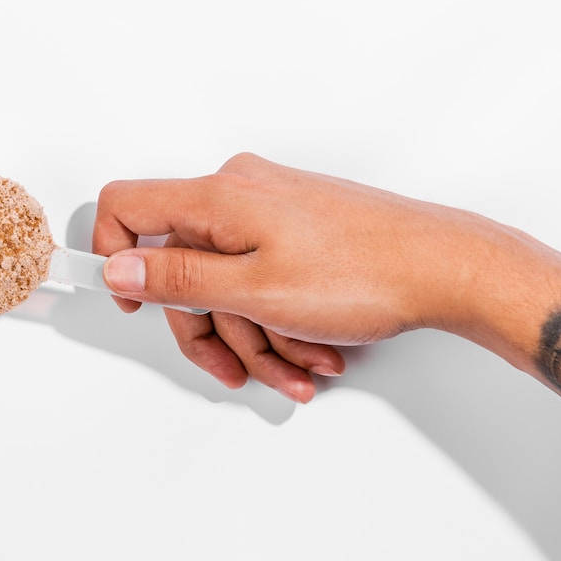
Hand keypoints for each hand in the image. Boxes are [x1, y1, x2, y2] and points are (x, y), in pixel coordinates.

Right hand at [92, 153, 536, 401]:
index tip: (132, 304)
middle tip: (238, 370)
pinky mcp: (300, 225)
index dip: (114, 256)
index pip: (127, 205)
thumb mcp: (254, 290)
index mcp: (219, 196)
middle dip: (211, 329)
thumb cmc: (365, 273)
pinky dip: (283, 320)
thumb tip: (120, 268)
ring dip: (258, 337)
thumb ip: (177, 278)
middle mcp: (241, 190)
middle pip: (182, 264)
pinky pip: (265, 277)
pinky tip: (316, 351)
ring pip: (230, 280)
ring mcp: (273, 206)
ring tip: (300, 369)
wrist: (447, 269)